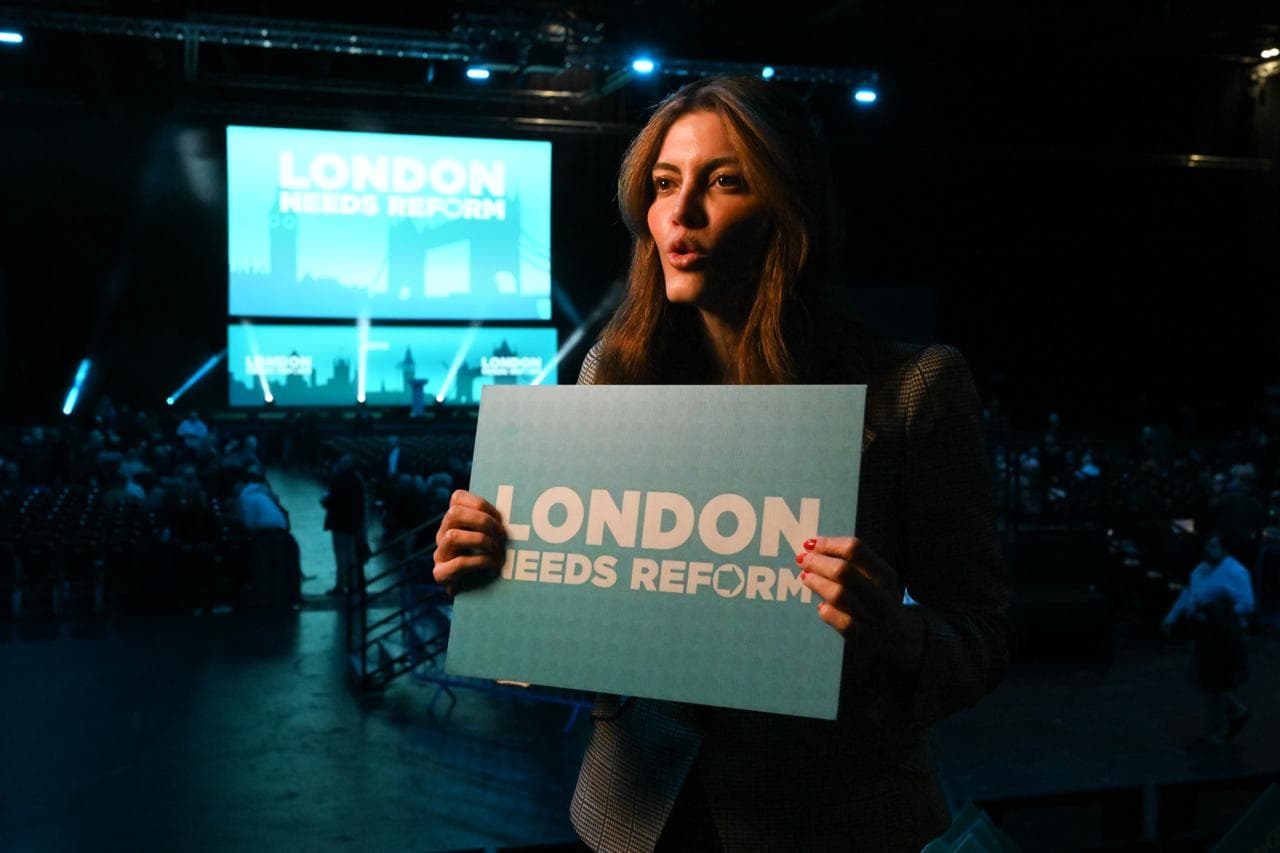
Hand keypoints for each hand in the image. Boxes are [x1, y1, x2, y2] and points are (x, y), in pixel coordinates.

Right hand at [432, 490, 506, 593]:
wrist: (480, 597)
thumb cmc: (492, 561)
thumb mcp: (494, 537)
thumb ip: (495, 523)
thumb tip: (520, 509)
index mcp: (454, 521)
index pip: (457, 498)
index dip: (481, 503)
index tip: (500, 518)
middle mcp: (443, 534)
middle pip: (453, 513)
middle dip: (483, 521)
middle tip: (502, 534)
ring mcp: (439, 554)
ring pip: (453, 536)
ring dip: (482, 542)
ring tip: (497, 551)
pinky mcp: (441, 574)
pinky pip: (458, 563)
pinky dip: (480, 563)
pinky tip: (492, 567)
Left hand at [798, 536, 924, 681]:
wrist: (904, 637)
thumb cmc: (879, 599)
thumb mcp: (876, 579)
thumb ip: (852, 564)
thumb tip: (814, 548)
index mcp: (885, 575)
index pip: (855, 549)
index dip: (828, 544)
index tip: (810, 544)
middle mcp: (882, 594)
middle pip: (844, 571)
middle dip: (818, 562)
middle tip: (802, 559)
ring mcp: (875, 618)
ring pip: (840, 596)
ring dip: (817, 583)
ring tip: (806, 577)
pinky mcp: (866, 639)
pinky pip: (842, 623)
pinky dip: (828, 612)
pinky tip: (820, 606)